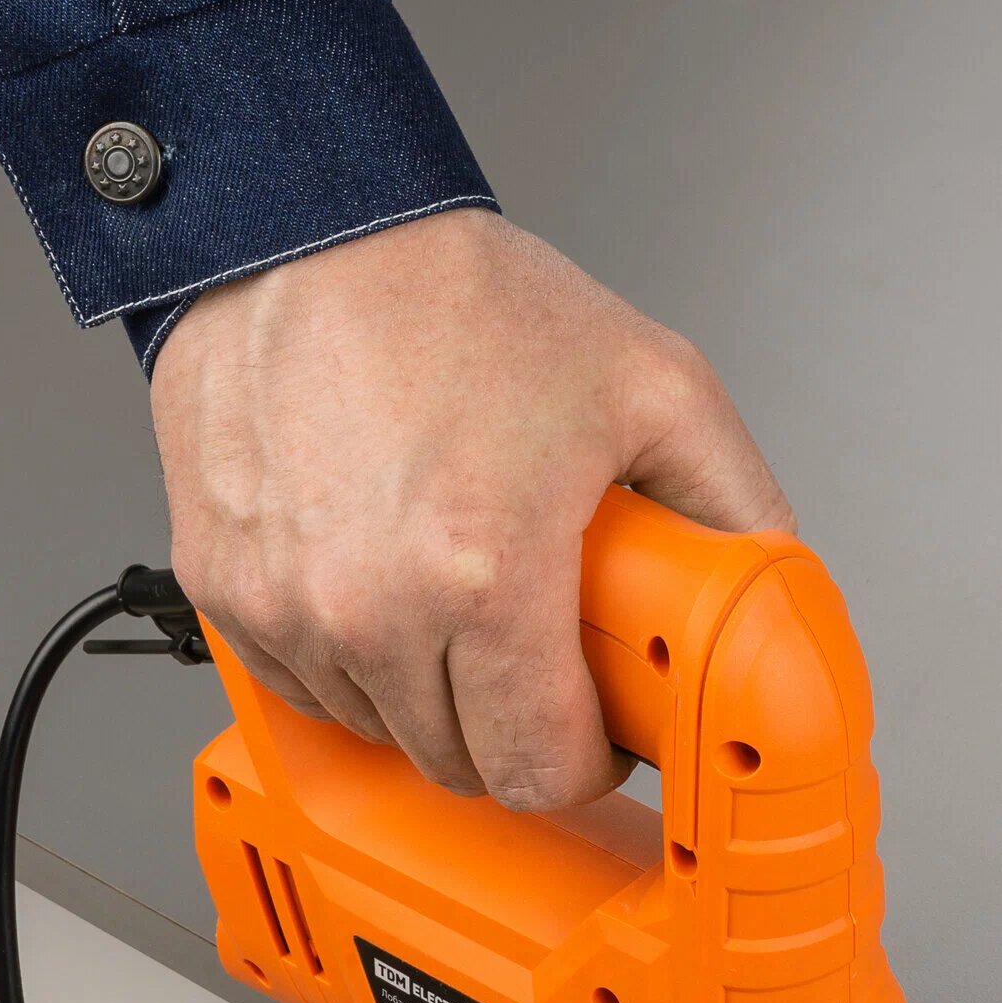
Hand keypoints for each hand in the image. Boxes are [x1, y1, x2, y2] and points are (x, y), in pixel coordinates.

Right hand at [152, 210, 794, 809]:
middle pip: (462, 765)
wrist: (301, 233)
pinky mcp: (227, 590)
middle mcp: (372, 608)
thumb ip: (737, 502)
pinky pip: (305, 688)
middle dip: (512, 730)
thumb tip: (775, 585)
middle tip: (532, 658)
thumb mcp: (650, 384)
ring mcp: (287, 607)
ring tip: (452, 599)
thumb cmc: (453, 298)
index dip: (582, 763)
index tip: (592, 735)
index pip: (539, 769)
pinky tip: (378, 588)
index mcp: (485, 574)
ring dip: (429, 696)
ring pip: (382, 731)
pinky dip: (351, 664)